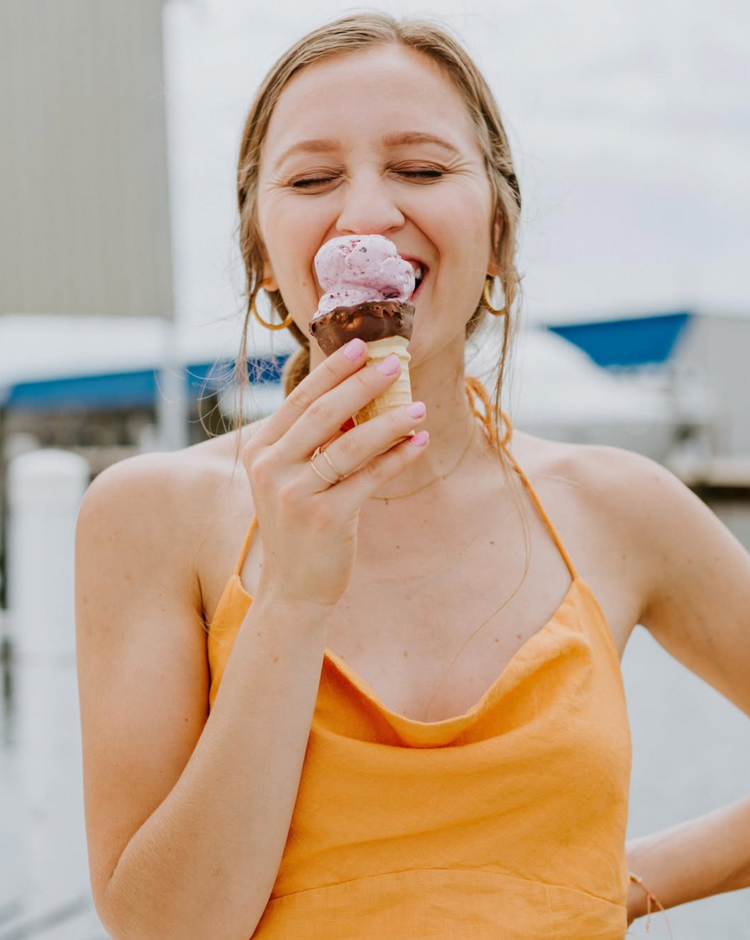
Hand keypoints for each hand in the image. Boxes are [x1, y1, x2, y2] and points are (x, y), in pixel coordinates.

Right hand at [241, 338, 428, 607]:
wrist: (293, 588)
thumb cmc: (299, 526)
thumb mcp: (291, 478)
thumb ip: (312, 441)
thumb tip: (358, 395)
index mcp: (259, 451)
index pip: (299, 400)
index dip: (332, 370)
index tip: (362, 346)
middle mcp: (270, 469)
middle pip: (324, 414)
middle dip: (363, 384)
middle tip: (395, 364)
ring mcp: (295, 494)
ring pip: (350, 444)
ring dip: (389, 421)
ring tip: (418, 406)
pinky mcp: (325, 518)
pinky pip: (369, 477)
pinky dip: (397, 457)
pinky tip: (418, 441)